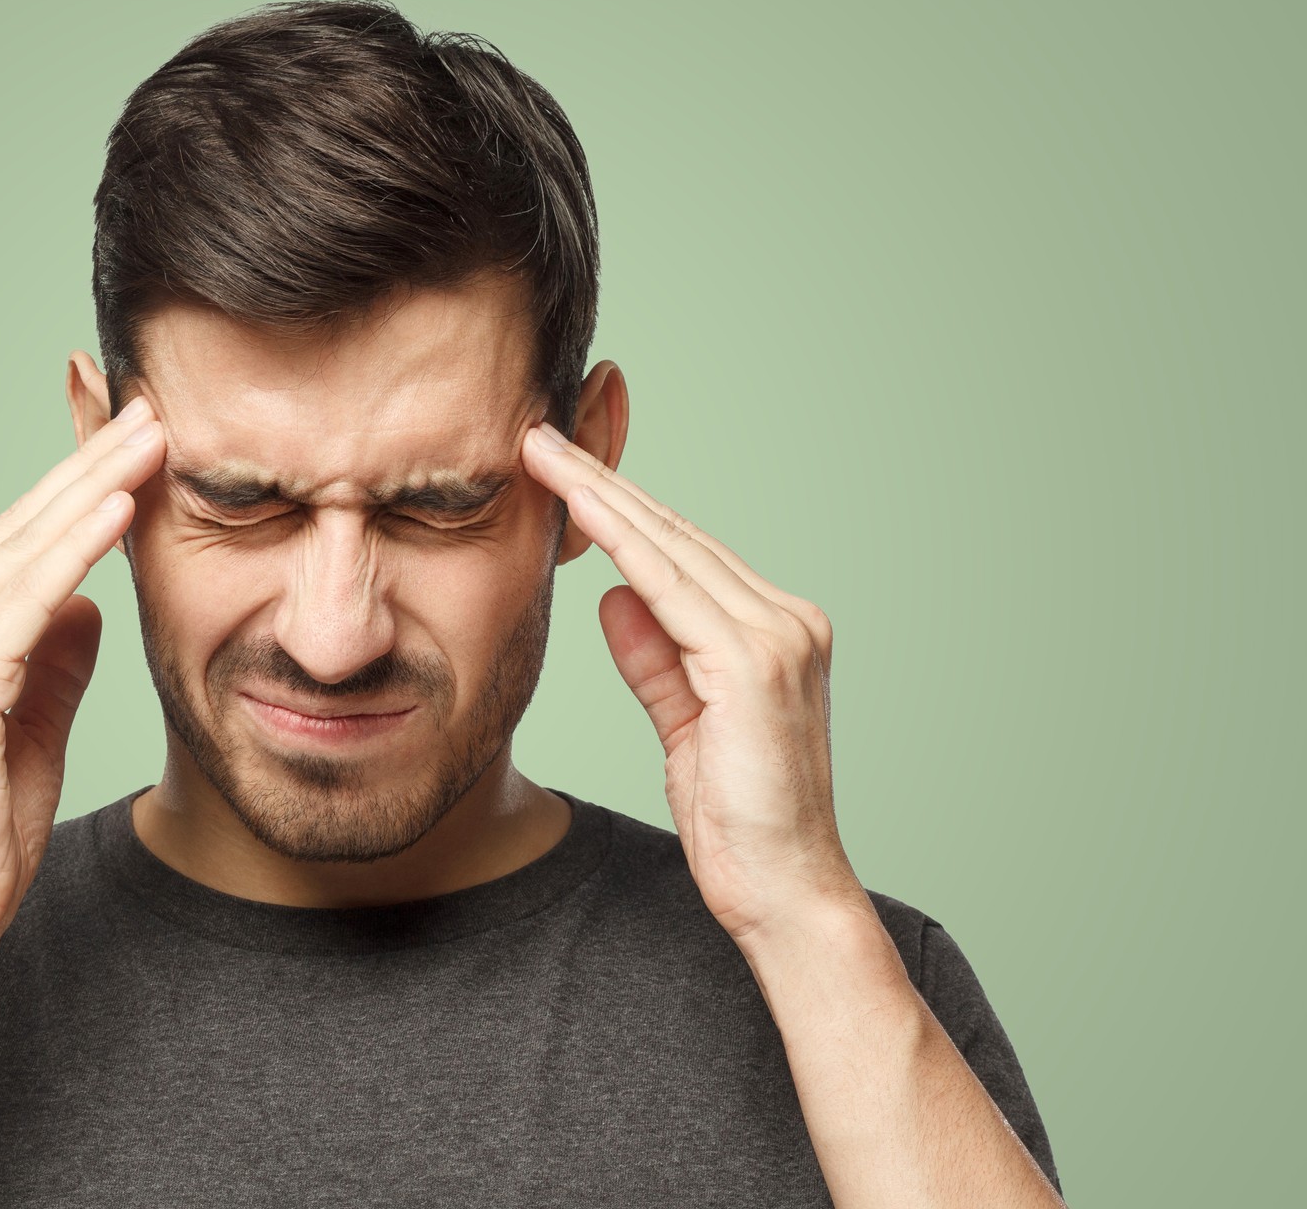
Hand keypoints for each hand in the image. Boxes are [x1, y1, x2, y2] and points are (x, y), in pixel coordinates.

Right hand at [0, 394, 166, 954]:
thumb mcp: (34, 722)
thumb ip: (54, 658)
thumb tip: (87, 602)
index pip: (18, 543)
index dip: (78, 488)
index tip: (135, 441)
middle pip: (20, 528)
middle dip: (90, 463)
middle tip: (149, 406)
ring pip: (24, 549)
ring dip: (92, 486)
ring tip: (149, 435)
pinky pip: (25, 598)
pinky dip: (73, 549)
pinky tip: (118, 508)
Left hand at [521, 421, 863, 942]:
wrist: (786, 892)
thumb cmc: (740, 823)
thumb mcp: (684, 729)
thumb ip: (656, 662)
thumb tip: (615, 597)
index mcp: (774, 632)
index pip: (683, 555)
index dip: (621, 509)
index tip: (563, 470)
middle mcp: (786, 621)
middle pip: (677, 534)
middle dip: (603, 481)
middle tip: (540, 434)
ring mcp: (778, 638)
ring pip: (671, 547)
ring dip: (602, 495)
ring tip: (543, 453)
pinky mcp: (756, 665)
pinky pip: (671, 588)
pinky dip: (623, 544)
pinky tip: (579, 511)